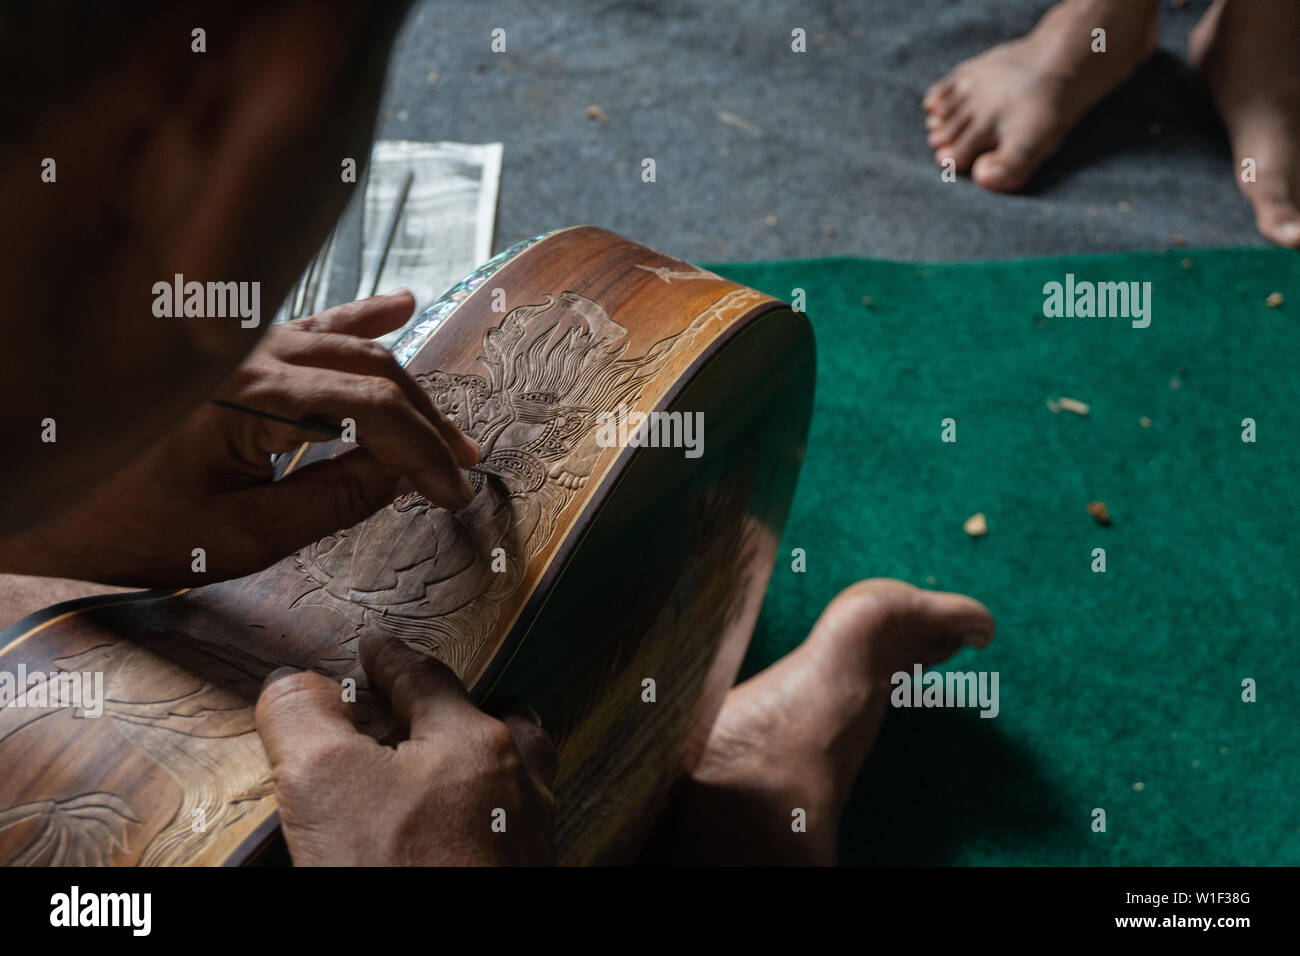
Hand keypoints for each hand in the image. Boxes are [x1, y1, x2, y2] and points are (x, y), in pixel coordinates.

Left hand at [0, 291, 478, 586]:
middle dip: (427, 423)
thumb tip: (399, 476)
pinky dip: (363, 319)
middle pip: (373, 372)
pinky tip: (402, 304)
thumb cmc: (125, 521)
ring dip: (407, 385)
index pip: (374, 413)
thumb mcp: (236, 537)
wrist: (37, 488)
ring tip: (447, 425)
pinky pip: (313, 323)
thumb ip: (329, 503)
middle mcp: (255, 354)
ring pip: (352, 347)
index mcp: (256, 398)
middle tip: (461, 466)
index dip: (424, 453)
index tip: (452, 493)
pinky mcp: (233, 348)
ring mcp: (242, 342)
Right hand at [256, 632, 556, 865]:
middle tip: (429, 707)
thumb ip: (304, 717)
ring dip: (487, 759)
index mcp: (474, 741)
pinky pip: (512, 825)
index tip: (375, 648)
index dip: (391, 659)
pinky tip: (460, 831)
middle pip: (498, 720)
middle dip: (462, 708)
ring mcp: (527, 834)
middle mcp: (516, 781)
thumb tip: (296, 682)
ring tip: (452, 768)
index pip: (427, 677)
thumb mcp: (322, 782)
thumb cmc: (395, 876)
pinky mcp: (523, 877)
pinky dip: (488, 812)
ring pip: (519, 773)